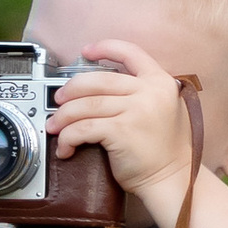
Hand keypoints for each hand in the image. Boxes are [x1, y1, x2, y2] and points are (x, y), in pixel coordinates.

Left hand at [47, 38, 202, 217]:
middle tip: (59, 101)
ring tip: (54, 126)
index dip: (105, 48)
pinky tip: (66, 147)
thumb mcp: (163, 109)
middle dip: (71, 89)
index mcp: (160, 81)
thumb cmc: (163, 150)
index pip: (130, 52)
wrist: (172, 179)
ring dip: (63, 116)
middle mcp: (150, 92)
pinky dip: (68, 137)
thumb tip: (100, 86)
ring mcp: (136, 110)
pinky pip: (83, 128)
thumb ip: (140, 92)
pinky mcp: (122, 131)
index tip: (86, 52)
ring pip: (86, 105)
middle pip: (98, 80)